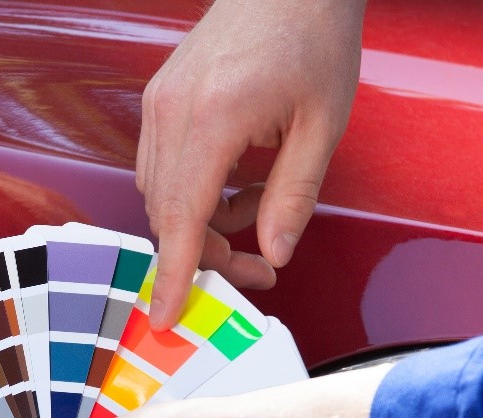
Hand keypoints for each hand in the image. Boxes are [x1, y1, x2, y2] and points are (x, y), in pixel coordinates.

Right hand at [138, 0, 364, 328]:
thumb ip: (294, 195)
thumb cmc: (313, 36)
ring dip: (201, 223)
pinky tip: (234, 184)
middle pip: (168, 215)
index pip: (184, 219)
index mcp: (214, 119)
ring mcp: (159, 103)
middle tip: (258, 266)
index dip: (176, 275)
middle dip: (206, 254)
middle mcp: (173, 112)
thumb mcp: (323, 125)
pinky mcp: (160, 99)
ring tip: (256, 210)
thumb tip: (274, 250)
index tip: (167, 316)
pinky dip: (191, 192)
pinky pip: (160, 166)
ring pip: (160, 194)